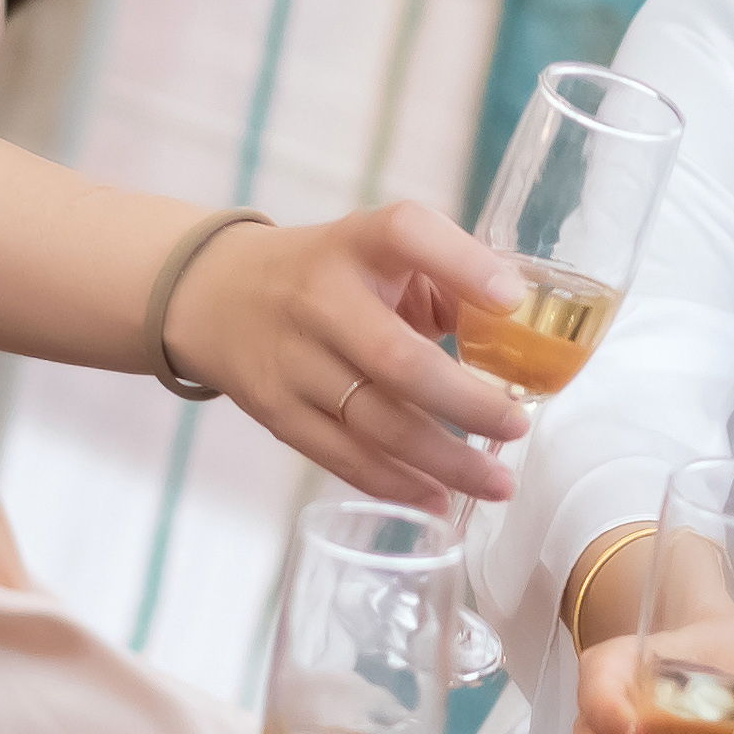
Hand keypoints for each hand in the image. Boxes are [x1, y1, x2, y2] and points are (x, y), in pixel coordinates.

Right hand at [165, 205, 528, 505]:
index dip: (462, 264)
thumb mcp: (377, 251)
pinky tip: (439, 499)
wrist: (216, 296)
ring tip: (496, 482)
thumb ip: (445, 279)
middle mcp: (319, 298)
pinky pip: (341, 456)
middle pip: (397, 359)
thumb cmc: (326, 275)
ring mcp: (292, 360)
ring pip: (374, 422)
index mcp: (356, 243)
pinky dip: (395, 483)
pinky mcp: (276, 410)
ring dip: (442, 460)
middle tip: (517, 426)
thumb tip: (515, 332)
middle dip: (466, 403)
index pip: (407, 234)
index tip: (511, 300)